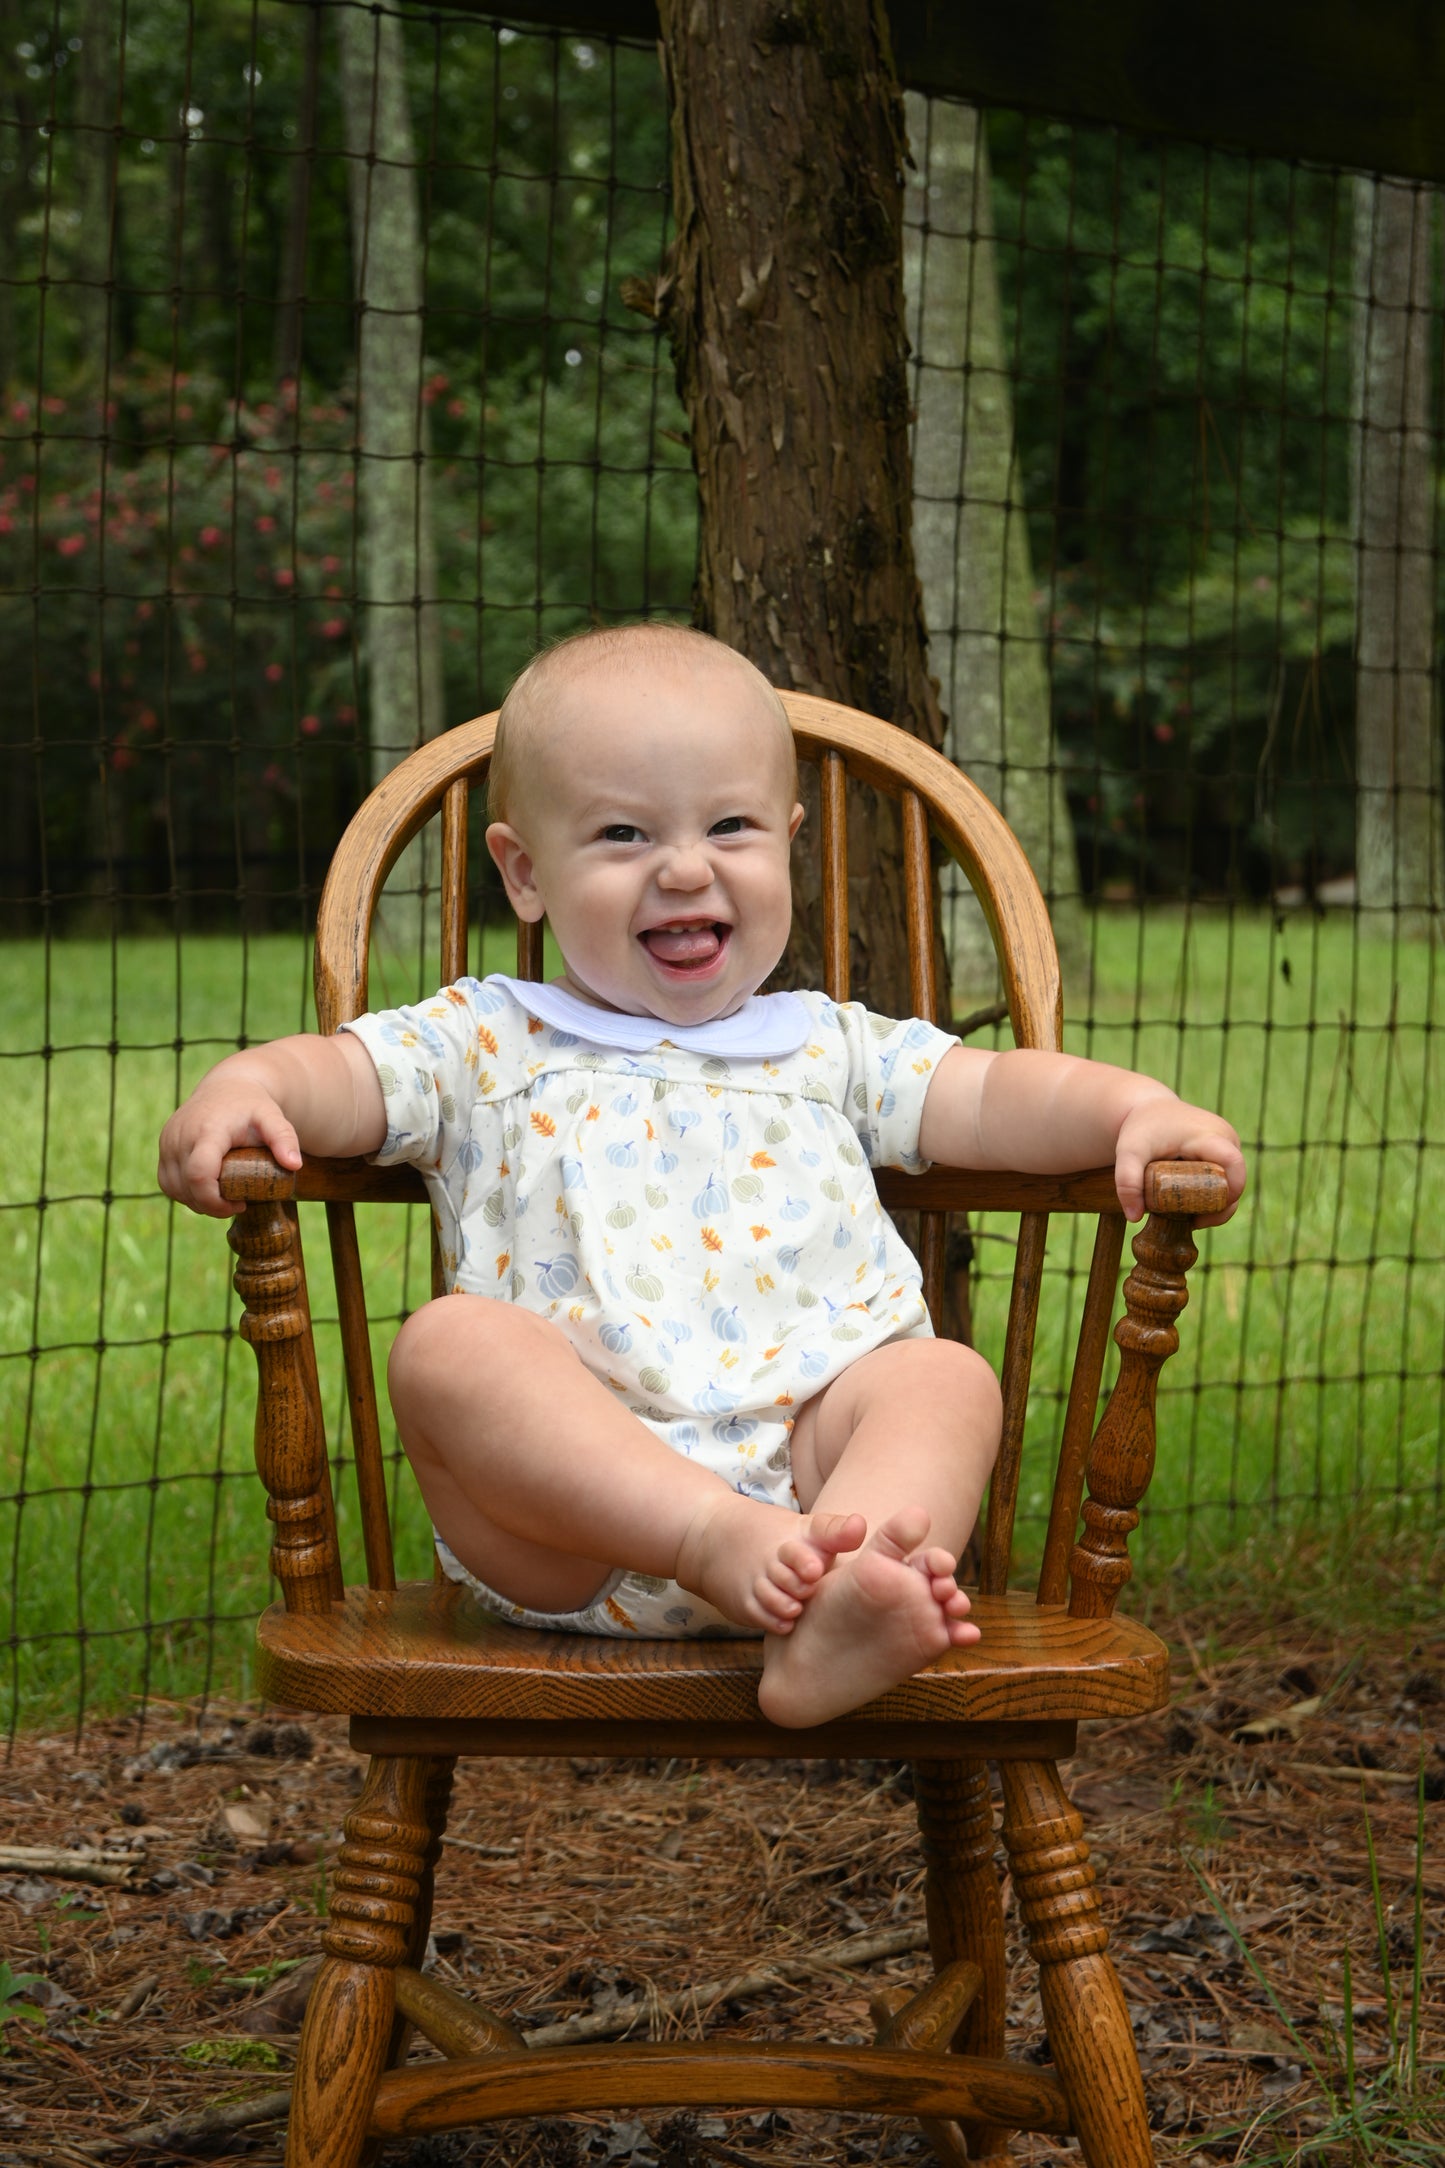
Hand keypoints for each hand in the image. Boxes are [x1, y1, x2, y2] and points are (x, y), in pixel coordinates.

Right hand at [158, 1073, 302, 1217]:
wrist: (229, 1086)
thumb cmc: (253, 1106)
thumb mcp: (273, 1118)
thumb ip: (284, 1138)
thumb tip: (294, 1165)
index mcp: (207, 1130)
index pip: (199, 1174)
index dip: (215, 1199)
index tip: (241, 1203)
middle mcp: (181, 1135)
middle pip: (186, 1187)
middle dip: (211, 1204)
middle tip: (236, 1203)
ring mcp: (168, 1141)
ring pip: (173, 1188)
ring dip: (196, 1201)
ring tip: (223, 1197)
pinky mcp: (163, 1146)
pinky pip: (167, 1181)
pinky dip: (184, 1192)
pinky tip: (206, 1190)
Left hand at [1113, 1093, 1245, 1226]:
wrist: (1148, 1108)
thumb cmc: (1140, 1129)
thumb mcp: (1128, 1152)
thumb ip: (1127, 1182)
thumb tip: (1134, 1217)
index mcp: (1209, 1134)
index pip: (1233, 1165)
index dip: (1228, 1193)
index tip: (1204, 1213)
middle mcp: (1226, 1137)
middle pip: (1236, 1180)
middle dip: (1219, 1206)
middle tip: (1193, 1222)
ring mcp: (1229, 1143)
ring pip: (1233, 1181)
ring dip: (1218, 1202)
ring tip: (1191, 1215)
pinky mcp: (1226, 1149)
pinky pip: (1228, 1177)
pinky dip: (1215, 1193)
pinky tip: (1195, 1205)